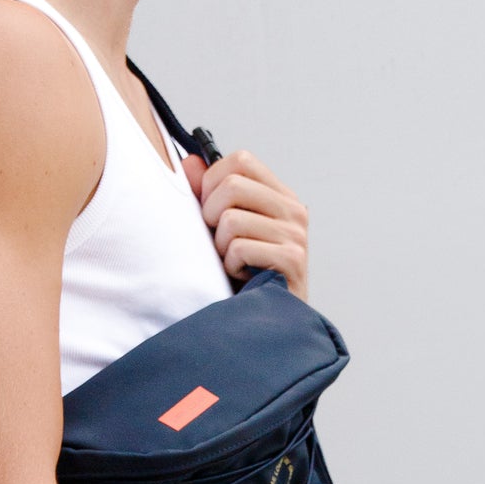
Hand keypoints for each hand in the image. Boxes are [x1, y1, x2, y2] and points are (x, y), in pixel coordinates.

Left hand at [186, 149, 308, 298]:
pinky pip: (240, 248)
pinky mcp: (292, 260)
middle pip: (232, 185)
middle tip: (220, 242)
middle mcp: (293, 210)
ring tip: (234, 263)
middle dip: (211, 216)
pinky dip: (232, 267)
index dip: (212, 182)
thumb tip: (189, 162)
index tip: (210, 211)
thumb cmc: (244, 273)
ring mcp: (295, 235)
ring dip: (221, 248)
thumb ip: (206, 194)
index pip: (241, 161)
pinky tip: (244, 277)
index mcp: (279, 196)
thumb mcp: (222, 229)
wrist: (268, 322)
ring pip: (231, 220)